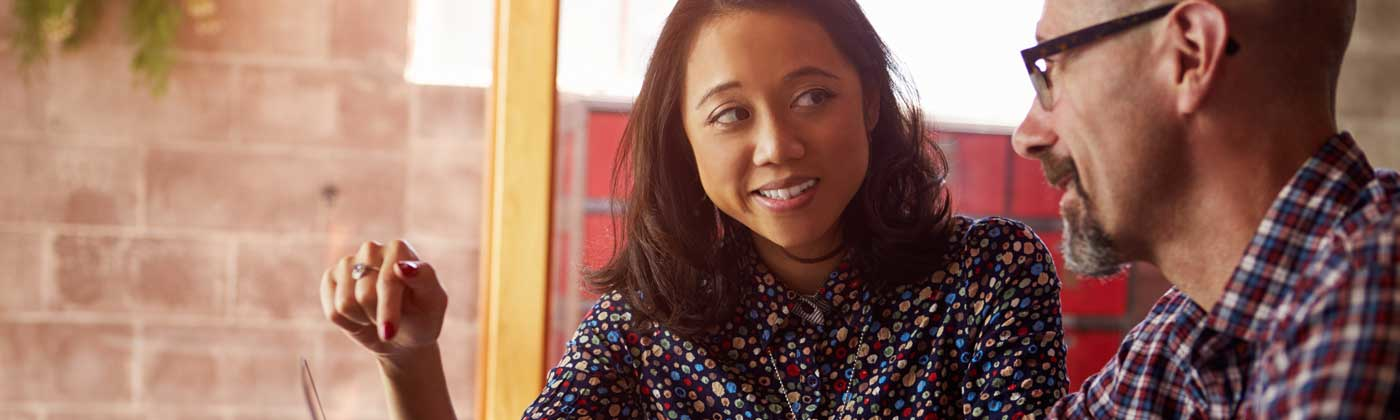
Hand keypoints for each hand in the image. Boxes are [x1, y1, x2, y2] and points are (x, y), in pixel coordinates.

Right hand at [320, 240, 448, 360]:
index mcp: (398, 249)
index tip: (390, 331)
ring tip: (375, 315)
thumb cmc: (422, 317)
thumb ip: (424, 279)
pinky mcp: (331, 279)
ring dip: (363, 319)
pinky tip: (360, 316)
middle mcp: (371, 250)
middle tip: (390, 321)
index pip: (387, 280)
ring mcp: (348, 263)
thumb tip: (401, 266)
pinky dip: (348, 323)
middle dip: (377, 315)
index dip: (388, 310)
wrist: (402, 336)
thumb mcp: (433, 302)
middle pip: (364, 294)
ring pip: (345, 303)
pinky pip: (332, 311)